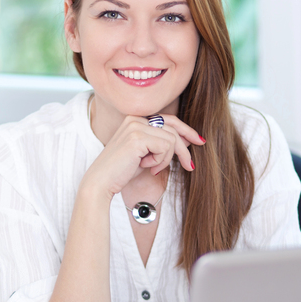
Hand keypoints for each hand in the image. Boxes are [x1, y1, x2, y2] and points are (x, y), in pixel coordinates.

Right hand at [84, 114, 204, 198]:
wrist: (101, 183)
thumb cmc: (122, 171)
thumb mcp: (146, 154)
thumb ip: (162, 143)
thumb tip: (188, 139)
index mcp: (135, 119)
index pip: (168, 119)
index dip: (186, 130)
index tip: (199, 141)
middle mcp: (135, 118)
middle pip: (173, 127)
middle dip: (185, 147)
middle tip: (191, 165)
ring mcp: (136, 126)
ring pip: (171, 139)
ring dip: (166, 159)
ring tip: (152, 168)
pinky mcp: (138, 137)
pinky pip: (165, 148)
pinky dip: (161, 162)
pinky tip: (147, 167)